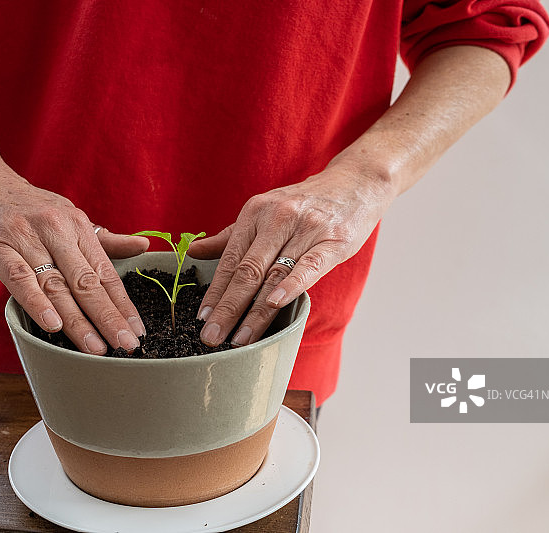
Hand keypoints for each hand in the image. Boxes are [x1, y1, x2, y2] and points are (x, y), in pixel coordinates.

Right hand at [0, 165, 148, 354]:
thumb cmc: (24, 205)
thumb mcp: (67, 216)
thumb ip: (103, 239)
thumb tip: (143, 247)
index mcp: (77, 225)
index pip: (105, 272)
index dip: (122, 304)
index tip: (138, 332)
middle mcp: (56, 229)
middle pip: (86, 281)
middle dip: (108, 317)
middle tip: (126, 346)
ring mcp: (25, 237)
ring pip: (56, 284)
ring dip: (77, 320)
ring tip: (95, 348)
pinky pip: (19, 277)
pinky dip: (37, 302)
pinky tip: (52, 326)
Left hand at [188, 163, 394, 346]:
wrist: (355, 182)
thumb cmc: (305, 204)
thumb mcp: (265, 211)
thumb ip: (231, 235)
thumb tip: (193, 251)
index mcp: (256, 212)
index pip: (230, 259)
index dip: (215, 291)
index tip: (201, 319)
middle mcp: (278, 218)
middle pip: (248, 270)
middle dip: (228, 308)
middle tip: (211, 337)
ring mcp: (307, 228)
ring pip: (275, 275)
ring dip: (255, 311)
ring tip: (241, 338)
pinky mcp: (334, 240)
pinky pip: (310, 265)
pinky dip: (291, 285)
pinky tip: (275, 304)